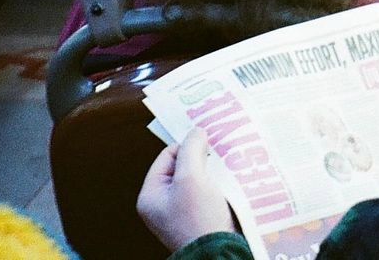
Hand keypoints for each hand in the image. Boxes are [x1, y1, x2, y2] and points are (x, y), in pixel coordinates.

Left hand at [138, 128, 235, 250]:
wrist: (217, 253)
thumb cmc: (198, 218)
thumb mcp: (191, 177)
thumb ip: (191, 149)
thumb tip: (196, 131)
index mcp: (151, 195)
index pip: (167, 155)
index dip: (187, 147)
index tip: (207, 146)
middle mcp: (162, 203)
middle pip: (182, 165)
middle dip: (201, 158)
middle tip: (217, 155)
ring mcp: (180, 210)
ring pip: (196, 176)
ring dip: (211, 170)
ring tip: (224, 169)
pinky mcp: (197, 215)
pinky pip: (205, 190)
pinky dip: (216, 182)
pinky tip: (227, 181)